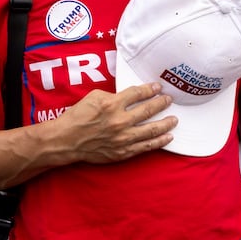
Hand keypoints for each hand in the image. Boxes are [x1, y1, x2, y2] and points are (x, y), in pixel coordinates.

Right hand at [50, 82, 176, 164]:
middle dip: (161, 104)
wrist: (67, 140)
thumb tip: (129, 96)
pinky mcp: (122, 152)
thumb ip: (113, 95)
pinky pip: (145, 147)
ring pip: (151, 130)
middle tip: (169, 100)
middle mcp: (120, 121)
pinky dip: (158, 142)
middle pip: (148, 110)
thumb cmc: (77, 117)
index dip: (150, 89)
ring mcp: (122, 138)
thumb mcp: (93, 97)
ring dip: (165, 124)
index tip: (157, 87)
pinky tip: (168, 137)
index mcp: (112, 104)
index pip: (137, 94)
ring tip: (174, 119)